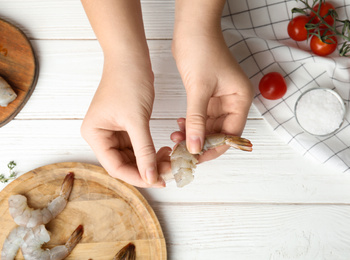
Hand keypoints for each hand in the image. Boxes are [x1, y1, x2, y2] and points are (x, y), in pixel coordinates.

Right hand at [80, 0, 170, 186]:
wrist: (131, 56)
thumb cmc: (128, 82)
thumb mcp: (136, 120)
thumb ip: (144, 151)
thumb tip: (152, 178)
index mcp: (94, 134)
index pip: (115, 166)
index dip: (137, 177)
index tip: (158, 181)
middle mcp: (100, 135)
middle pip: (123, 163)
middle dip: (146, 169)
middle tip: (168, 171)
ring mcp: (112, 131)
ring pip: (132, 156)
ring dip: (150, 160)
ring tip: (170, 160)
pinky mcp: (124, 126)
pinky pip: (137, 145)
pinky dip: (150, 150)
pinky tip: (164, 151)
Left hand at [171, 0, 253, 161]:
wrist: (192, 28)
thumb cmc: (202, 50)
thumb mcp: (199, 88)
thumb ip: (196, 120)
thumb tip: (194, 146)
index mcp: (240, 99)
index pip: (231, 134)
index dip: (214, 147)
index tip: (196, 157)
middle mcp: (233, 101)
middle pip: (220, 132)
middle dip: (201, 142)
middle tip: (182, 151)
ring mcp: (220, 99)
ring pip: (208, 126)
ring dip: (193, 134)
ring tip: (176, 138)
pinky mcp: (207, 95)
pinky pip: (201, 117)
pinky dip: (190, 124)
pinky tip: (179, 126)